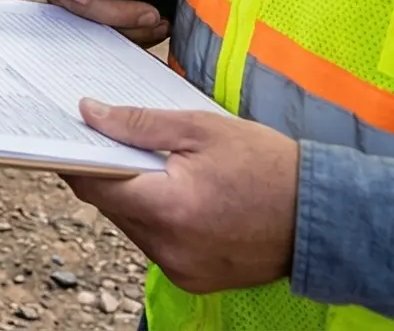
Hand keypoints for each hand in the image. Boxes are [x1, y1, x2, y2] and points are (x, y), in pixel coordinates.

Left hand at [64, 102, 297, 292]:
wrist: (325, 217)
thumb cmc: (270, 167)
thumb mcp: (202, 129)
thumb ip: (139, 124)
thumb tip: (90, 114)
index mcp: (168, 208)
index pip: (94, 184)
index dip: (76, 157)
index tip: (68, 135)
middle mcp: (168, 248)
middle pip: (110, 206)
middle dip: (109, 174)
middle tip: (115, 141)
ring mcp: (180, 269)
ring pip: (130, 226)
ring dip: (133, 197)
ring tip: (158, 168)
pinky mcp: (193, 278)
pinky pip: (155, 244)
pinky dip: (157, 220)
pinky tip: (179, 196)